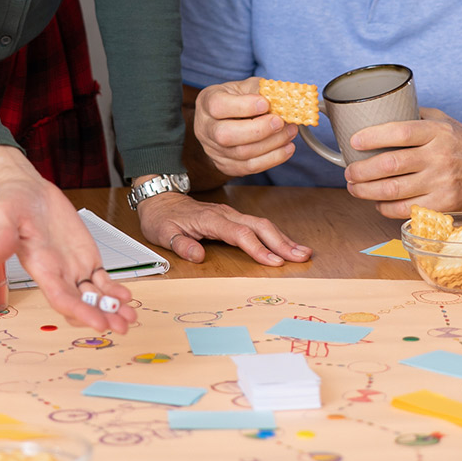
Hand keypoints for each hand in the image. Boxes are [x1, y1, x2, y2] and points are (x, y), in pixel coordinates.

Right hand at [0, 147, 137, 334]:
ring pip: (95, 296)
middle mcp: (58, 274)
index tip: (98, 323)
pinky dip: (114, 290)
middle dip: (101, 316)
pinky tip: (126, 297)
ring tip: (131, 317)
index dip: (80, 312)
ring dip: (112, 308)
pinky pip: (102, 279)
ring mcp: (73, 267)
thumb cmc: (12, 203)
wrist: (27, 189)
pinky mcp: (85, 256)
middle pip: (81, 304)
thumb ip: (2, 236)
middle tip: (122, 325)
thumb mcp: (2, 214)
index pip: (61, 299)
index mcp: (40, 269)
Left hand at [135, 191, 311, 265]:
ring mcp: (230, 214)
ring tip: (301, 252)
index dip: (258, 248)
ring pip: (262, 224)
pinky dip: (274, 235)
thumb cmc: (161, 217)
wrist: (160, 198)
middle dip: (281, 242)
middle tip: (301, 257)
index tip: (274, 262)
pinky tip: (285, 244)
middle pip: (258, 226)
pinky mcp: (232, 218)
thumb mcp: (162, 232)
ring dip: (282, 238)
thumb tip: (198, 256)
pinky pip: (257, 225)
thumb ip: (180, 244)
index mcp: (210, 219)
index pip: (239, 234)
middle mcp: (225, 214)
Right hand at [192, 78, 297, 177]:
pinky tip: (287, 148)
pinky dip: (273, 158)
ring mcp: (214, 150)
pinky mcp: (226, 166)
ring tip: (290, 132)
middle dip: (258, 130)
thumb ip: (259, 89)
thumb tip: (282, 96)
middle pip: (226, 135)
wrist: (223, 121)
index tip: (265, 103)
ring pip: (242, 154)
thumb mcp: (243, 86)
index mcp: (207, 102)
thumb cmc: (235, 99)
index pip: (218, 106)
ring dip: (271, 144)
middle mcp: (206, 128)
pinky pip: (250, 167)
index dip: (243, 106)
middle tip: (280, 122)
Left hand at [341, 109, 461, 218]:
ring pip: (393, 190)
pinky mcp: (442, 205)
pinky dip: (384, 207)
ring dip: (366, 191)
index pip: (399, 132)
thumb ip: (417, 116)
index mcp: (437, 132)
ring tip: (354, 187)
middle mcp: (438, 157)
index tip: (354, 141)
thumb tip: (383, 111)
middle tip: (348, 171)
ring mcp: (441, 183)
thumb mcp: (446, 122)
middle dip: (361, 170)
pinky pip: (405, 209)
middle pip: (390, 165)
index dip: (372, 137)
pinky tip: (376, 202)